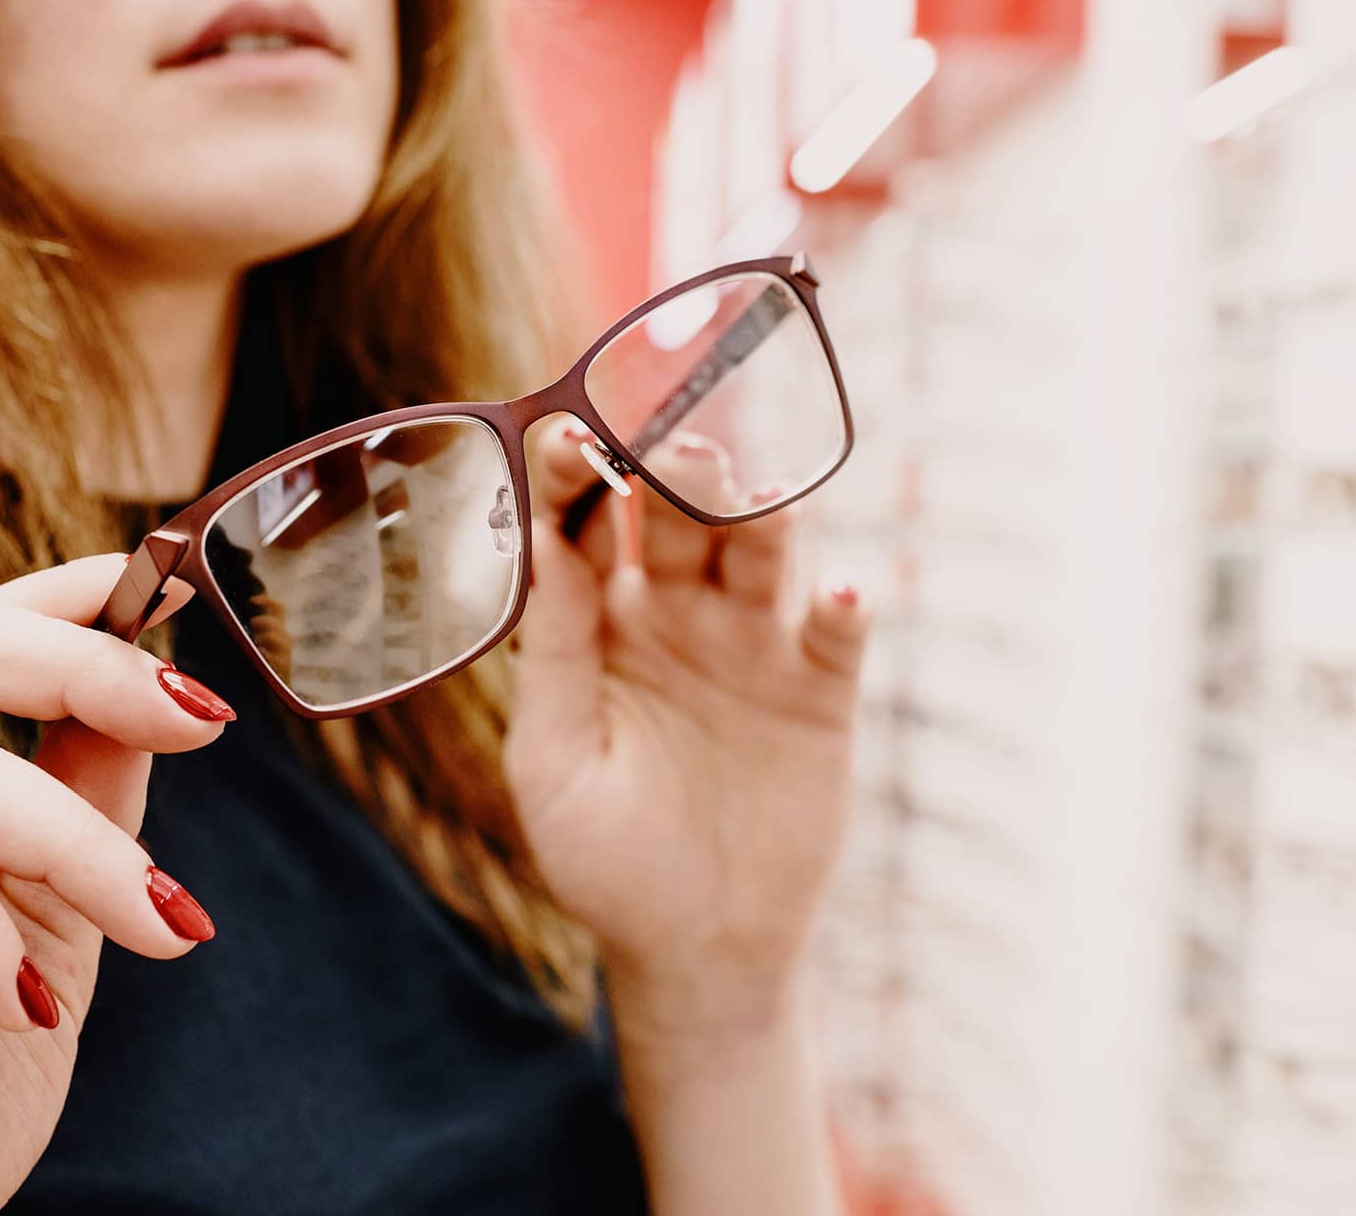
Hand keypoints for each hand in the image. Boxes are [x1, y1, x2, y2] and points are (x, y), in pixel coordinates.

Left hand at [505, 422, 870, 1035]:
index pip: (586, 524)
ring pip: (760, 554)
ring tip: (754, 494)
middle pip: (675, 520)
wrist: (696, 949)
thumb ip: (554, 655)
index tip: (569, 436)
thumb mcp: (555, 761)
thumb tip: (542, 546)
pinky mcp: (819, 690)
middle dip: (671, 473)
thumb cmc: (604, 859)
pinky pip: (835, 635)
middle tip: (671, 440)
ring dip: (760, 516)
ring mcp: (752, 644)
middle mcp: (677, 613)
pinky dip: (842, 611)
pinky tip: (840, 596)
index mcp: (600, 622)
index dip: (578, 477)